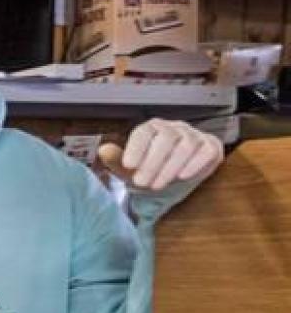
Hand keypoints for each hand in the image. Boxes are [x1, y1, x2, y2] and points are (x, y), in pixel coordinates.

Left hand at [98, 119, 222, 194]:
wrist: (173, 181)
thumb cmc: (149, 170)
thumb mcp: (130, 168)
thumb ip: (116, 159)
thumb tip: (103, 150)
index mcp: (151, 128)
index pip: (144, 132)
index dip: (136, 147)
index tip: (128, 165)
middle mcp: (173, 128)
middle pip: (166, 138)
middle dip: (152, 163)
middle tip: (141, 182)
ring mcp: (194, 135)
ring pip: (186, 145)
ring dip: (170, 167)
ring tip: (157, 185)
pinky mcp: (211, 146)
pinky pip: (207, 150)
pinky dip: (195, 163)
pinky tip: (183, 176)